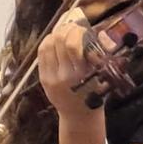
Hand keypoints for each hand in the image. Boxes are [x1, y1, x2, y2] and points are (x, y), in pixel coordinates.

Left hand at [38, 11, 106, 125]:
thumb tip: (97, 32)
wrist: (79, 116)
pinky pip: (41, 54)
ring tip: (63, 32)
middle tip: (73, 26)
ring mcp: (52, 77)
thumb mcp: (101, 76)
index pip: (73, 45)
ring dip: (56, 34)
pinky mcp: (43, 79)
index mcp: (83, 75)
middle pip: (59, 41)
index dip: (76, 31)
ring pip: (48, 45)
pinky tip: (54, 40)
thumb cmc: (94, 95)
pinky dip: (47, 43)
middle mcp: (65, 76)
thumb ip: (98, 55)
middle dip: (66, 29)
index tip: (83, 28)